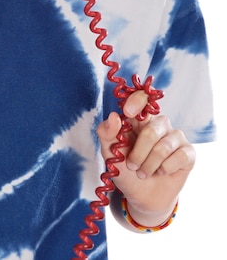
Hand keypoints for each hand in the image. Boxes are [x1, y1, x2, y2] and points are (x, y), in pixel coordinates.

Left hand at [97, 90, 195, 224]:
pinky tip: (161, 172)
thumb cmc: (125, 170)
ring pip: (163, 146)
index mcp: (139, 119)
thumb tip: (114, 116)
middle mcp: (159, 123)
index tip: (128, 113)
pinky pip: (180, 156)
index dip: (137, 101)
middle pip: (151, 130)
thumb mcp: (110, 153)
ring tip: (144, 172)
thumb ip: (107, 133)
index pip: (142, 98)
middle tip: (132, 166)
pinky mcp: (188, 152)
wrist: (141, 196)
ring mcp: (175, 136)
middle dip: (138, 154)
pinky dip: (165, 169)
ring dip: (149, 165)